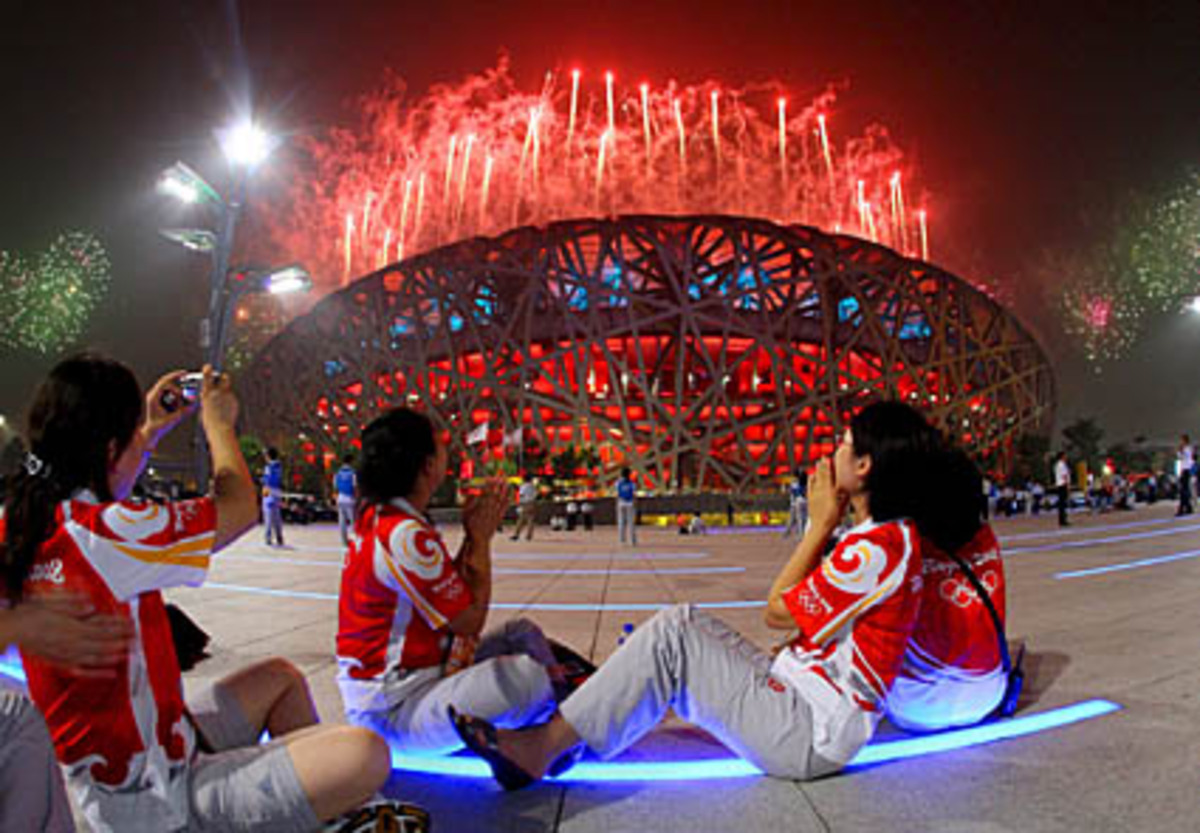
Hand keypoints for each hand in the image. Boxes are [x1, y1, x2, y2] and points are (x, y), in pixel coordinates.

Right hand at [12, 592, 132, 677]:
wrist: (12, 629)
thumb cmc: (31, 614)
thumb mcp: (53, 602)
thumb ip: (73, 604)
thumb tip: (91, 606)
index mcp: (72, 627)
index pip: (102, 627)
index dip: (119, 627)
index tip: (132, 625)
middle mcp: (72, 643)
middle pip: (103, 642)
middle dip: (122, 640)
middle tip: (137, 639)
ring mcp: (67, 655)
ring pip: (97, 657)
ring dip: (115, 655)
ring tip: (130, 653)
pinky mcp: (60, 663)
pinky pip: (83, 670)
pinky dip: (99, 672)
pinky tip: (111, 673)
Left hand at [142, 370, 192, 447]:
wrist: (151, 433)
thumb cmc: (157, 427)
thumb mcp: (172, 420)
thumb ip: (183, 412)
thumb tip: (193, 406)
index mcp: (153, 397)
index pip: (164, 381)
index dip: (174, 376)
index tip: (184, 373)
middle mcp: (154, 395)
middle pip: (170, 386)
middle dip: (179, 391)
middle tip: (187, 397)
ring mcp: (157, 397)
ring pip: (171, 391)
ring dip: (178, 397)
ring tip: (178, 408)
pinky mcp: (161, 400)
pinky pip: (172, 396)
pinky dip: (177, 400)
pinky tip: (176, 409)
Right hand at [199, 365, 238, 434]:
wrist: (220, 428)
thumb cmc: (210, 419)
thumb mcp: (204, 406)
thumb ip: (207, 397)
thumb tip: (205, 392)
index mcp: (208, 393)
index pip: (207, 378)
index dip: (207, 371)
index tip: (208, 366)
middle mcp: (218, 392)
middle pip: (225, 377)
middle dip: (223, 377)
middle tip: (222, 379)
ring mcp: (228, 396)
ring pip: (228, 388)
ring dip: (226, 391)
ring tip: (222, 402)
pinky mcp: (234, 400)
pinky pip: (231, 398)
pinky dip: (229, 401)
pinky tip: (226, 409)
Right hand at [462, 476, 511, 541]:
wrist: (478, 539)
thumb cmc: (470, 526)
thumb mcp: (465, 513)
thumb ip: (469, 501)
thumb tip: (473, 492)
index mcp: (481, 505)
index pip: (487, 491)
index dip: (490, 483)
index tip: (492, 477)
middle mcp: (490, 508)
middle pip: (496, 493)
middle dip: (499, 484)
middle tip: (502, 476)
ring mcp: (495, 513)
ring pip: (501, 499)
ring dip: (504, 490)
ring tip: (507, 483)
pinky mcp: (499, 518)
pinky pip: (504, 508)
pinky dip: (507, 502)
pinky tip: (509, 497)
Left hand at [807, 458, 847, 533]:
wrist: (820, 527)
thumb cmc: (833, 519)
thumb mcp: (842, 507)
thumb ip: (844, 497)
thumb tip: (847, 491)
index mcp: (831, 492)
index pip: (830, 476)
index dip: (829, 467)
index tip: (829, 459)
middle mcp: (822, 491)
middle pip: (822, 475)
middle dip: (823, 466)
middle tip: (822, 457)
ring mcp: (815, 494)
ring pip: (816, 479)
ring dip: (817, 471)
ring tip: (818, 463)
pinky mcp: (810, 499)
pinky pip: (810, 486)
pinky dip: (811, 480)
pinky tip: (811, 476)